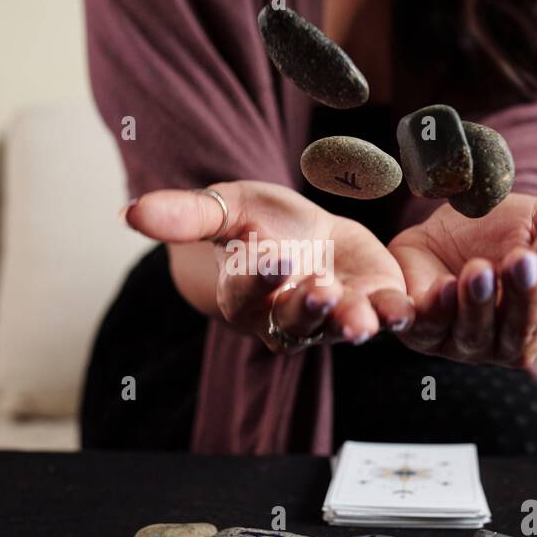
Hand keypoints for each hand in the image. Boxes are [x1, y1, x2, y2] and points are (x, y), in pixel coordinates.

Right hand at [125, 180, 413, 351]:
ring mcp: (331, 318)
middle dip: (307, 308)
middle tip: (320, 292)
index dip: (259, 277)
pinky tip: (408, 308)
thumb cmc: (257, 223)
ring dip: (353, 323)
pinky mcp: (371, 307)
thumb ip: (184, 214)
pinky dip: (396, 315)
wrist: (305, 232)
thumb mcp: (224, 208)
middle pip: (294, 320)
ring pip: (339, 328)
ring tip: (365, 317)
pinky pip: (383, 318)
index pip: (247, 292)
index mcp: (246, 295)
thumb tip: (128, 212)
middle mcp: (287, 318)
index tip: (270, 256)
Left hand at [387, 193, 536, 365]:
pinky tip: (441, 287)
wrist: (450, 217)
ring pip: (476, 335)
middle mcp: (511, 339)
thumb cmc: (505, 228)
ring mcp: (467, 342)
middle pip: (522, 330)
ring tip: (478, 269)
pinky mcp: (424, 333)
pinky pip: (427, 330)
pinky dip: (434, 312)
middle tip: (519, 258)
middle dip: (523, 295)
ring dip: (478, 304)